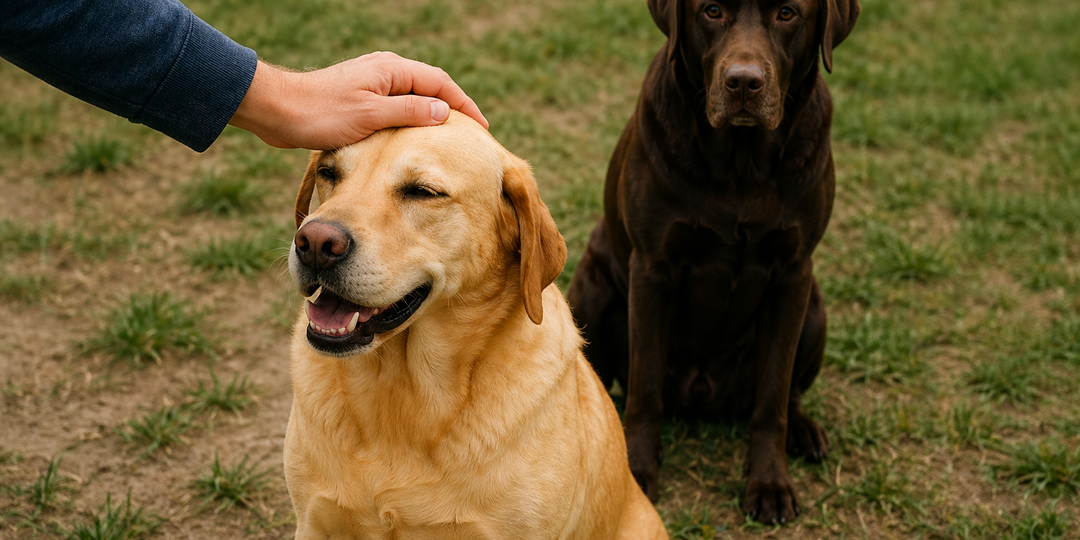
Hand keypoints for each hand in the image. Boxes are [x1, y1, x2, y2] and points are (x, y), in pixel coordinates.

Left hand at [229, 52, 488, 149]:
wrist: (278, 110)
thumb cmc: (321, 112)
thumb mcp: (371, 115)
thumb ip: (409, 111)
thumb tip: (444, 111)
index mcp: (392, 70)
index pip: (440, 83)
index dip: (464, 105)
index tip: (481, 128)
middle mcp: (385, 72)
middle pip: (430, 88)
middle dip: (452, 110)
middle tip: (471, 136)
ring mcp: (373, 85)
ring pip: (413, 100)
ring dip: (432, 117)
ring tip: (449, 141)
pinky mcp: (361, 100)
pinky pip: (397, 109)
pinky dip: (412, 123)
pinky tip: (415, 142)